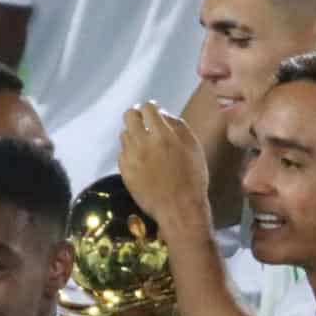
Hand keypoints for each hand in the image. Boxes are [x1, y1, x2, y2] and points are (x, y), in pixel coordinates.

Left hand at [119, 102, 209, 232]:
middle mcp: (142, 142)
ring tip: (143, 142)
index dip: (151, 107)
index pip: (148, 108)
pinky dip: (129, 151)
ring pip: (124, 134)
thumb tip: (163, 114)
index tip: (153, 110)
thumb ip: (178, 126)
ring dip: (133, 133)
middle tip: (143, 120)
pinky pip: (122, 153)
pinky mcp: (124, 171)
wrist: (178, 208)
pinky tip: (139, 158)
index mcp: (162, 134)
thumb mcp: (193, 147)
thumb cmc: (192, 178)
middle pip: (129, 116)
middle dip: (136, 114)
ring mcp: (130, 157)